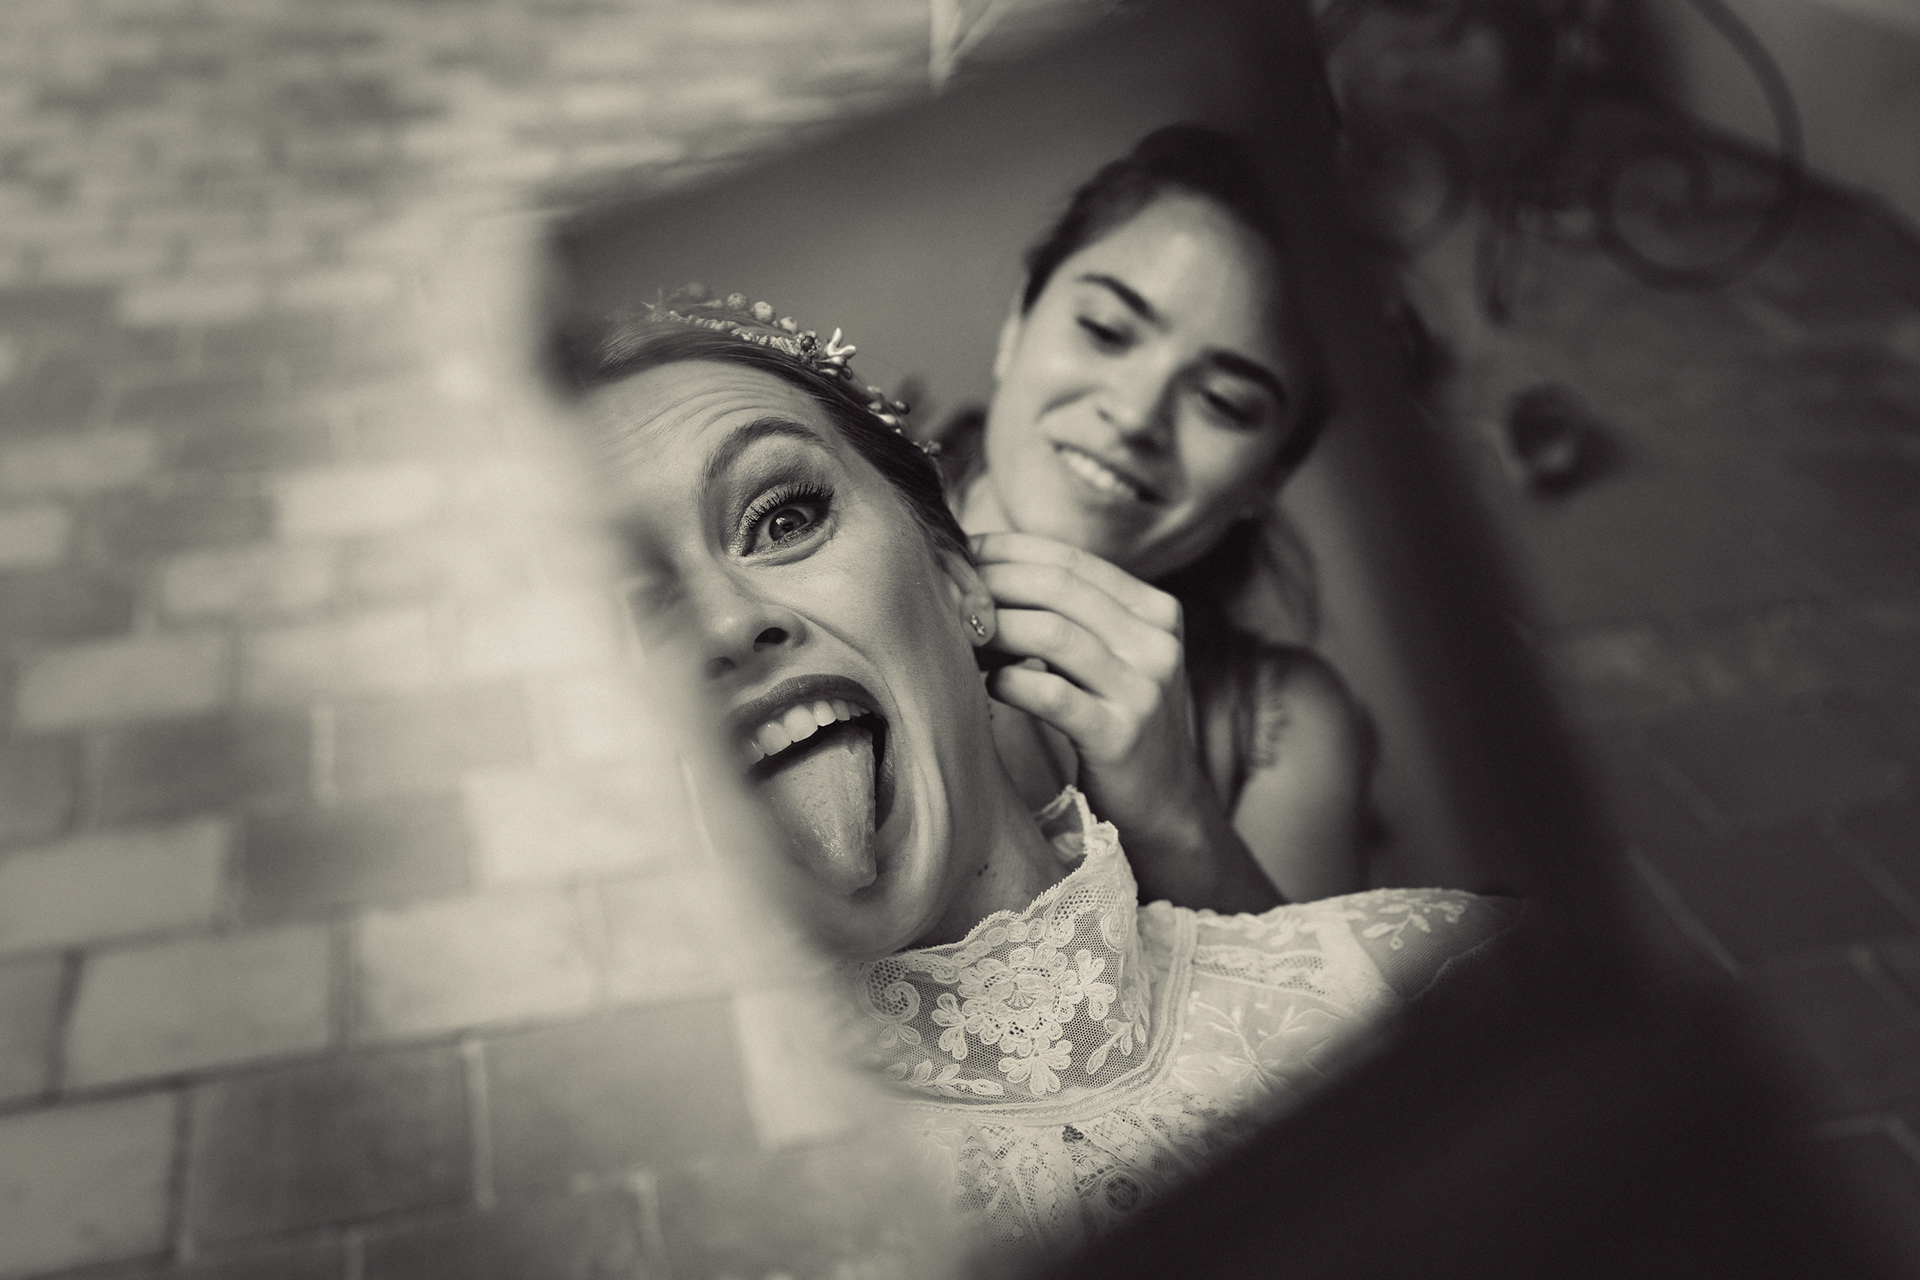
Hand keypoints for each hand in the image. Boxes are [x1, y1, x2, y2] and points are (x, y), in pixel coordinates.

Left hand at [972, 532, 1281, 910]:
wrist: (1166, 804)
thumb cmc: (1120, 721)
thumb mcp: (1115, 657)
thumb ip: (1075, 615)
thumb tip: (988, 573)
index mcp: (1156, 611)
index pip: (1072, 560)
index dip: (1010, 550)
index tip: (964, 552)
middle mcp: (1156, 643)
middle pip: (1058, 587)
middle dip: (994, 582)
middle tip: (948, 589)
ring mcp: (1143, 689)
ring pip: (1052, 633)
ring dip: (995, 627)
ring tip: (962, 635)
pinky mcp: (1119, 735)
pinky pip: (1050, 694)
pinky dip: (1009, 681)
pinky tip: (989, 683)